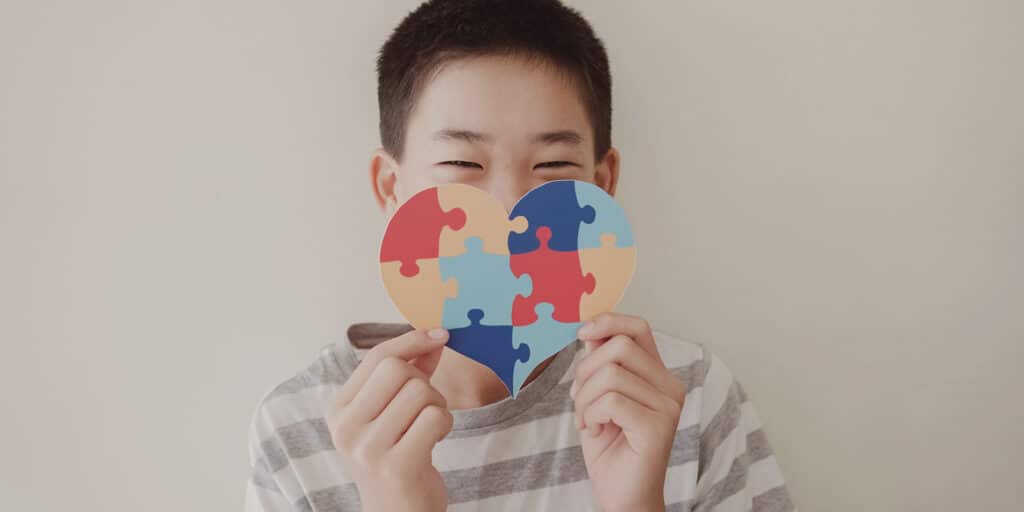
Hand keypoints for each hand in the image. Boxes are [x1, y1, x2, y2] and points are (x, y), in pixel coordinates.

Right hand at [325, 328, 452, 511]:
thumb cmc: (398, 455)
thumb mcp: (393, 411)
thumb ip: (411, 371)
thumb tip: (434, 336)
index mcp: (338, 409)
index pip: (377, 356)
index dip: (411, 341)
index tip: (439, 335)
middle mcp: (346, 428)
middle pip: (398, 370)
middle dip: (424, 382)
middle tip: (425, 407)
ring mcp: (368, 449)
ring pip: (421, 392)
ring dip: (438, 406)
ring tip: (428, 427)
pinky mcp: (396, 467)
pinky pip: (435, 418)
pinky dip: (445, 424)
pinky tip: (435, 441)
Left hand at [570, 313, 686, 511]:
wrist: (621, 495)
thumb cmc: (610, 447)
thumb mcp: (597, 397)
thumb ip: (598, 364)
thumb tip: (590, 331)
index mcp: (658, 375)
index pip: (638, 328)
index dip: (608, 321)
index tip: (582, 333)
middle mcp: (670, 387)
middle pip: (620, 346)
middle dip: (586, 369)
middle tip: (579, 398)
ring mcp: (668, 407)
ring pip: (611, 374)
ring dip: (585, 398)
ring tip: (587, 419)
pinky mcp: (658, 427)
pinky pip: (611, 401)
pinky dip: (591, 414)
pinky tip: (595, 430)